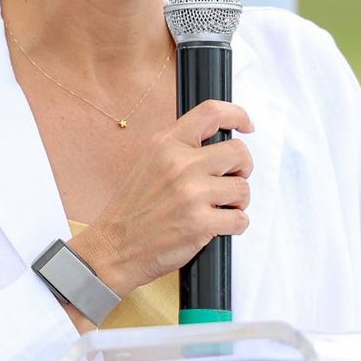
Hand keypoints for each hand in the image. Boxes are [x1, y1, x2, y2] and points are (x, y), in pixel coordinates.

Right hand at [67, 99, 253, 303]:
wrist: (114, 247)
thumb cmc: (132, 209)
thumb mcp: (150, 163)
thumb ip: (180, 148)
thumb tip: (218, 143)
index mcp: (166, 144)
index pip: (211, 113)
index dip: (237, 115)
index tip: (246, 126)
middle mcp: (180, 164)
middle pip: (239, 152)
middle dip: (242, 169)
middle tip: (231, 181)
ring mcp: (192, 194)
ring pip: (243, 189)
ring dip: (237, 202)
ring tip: (218, 208)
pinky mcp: (200, 223)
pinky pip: (240, 219)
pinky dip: (234, 225)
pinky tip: (216, 226)